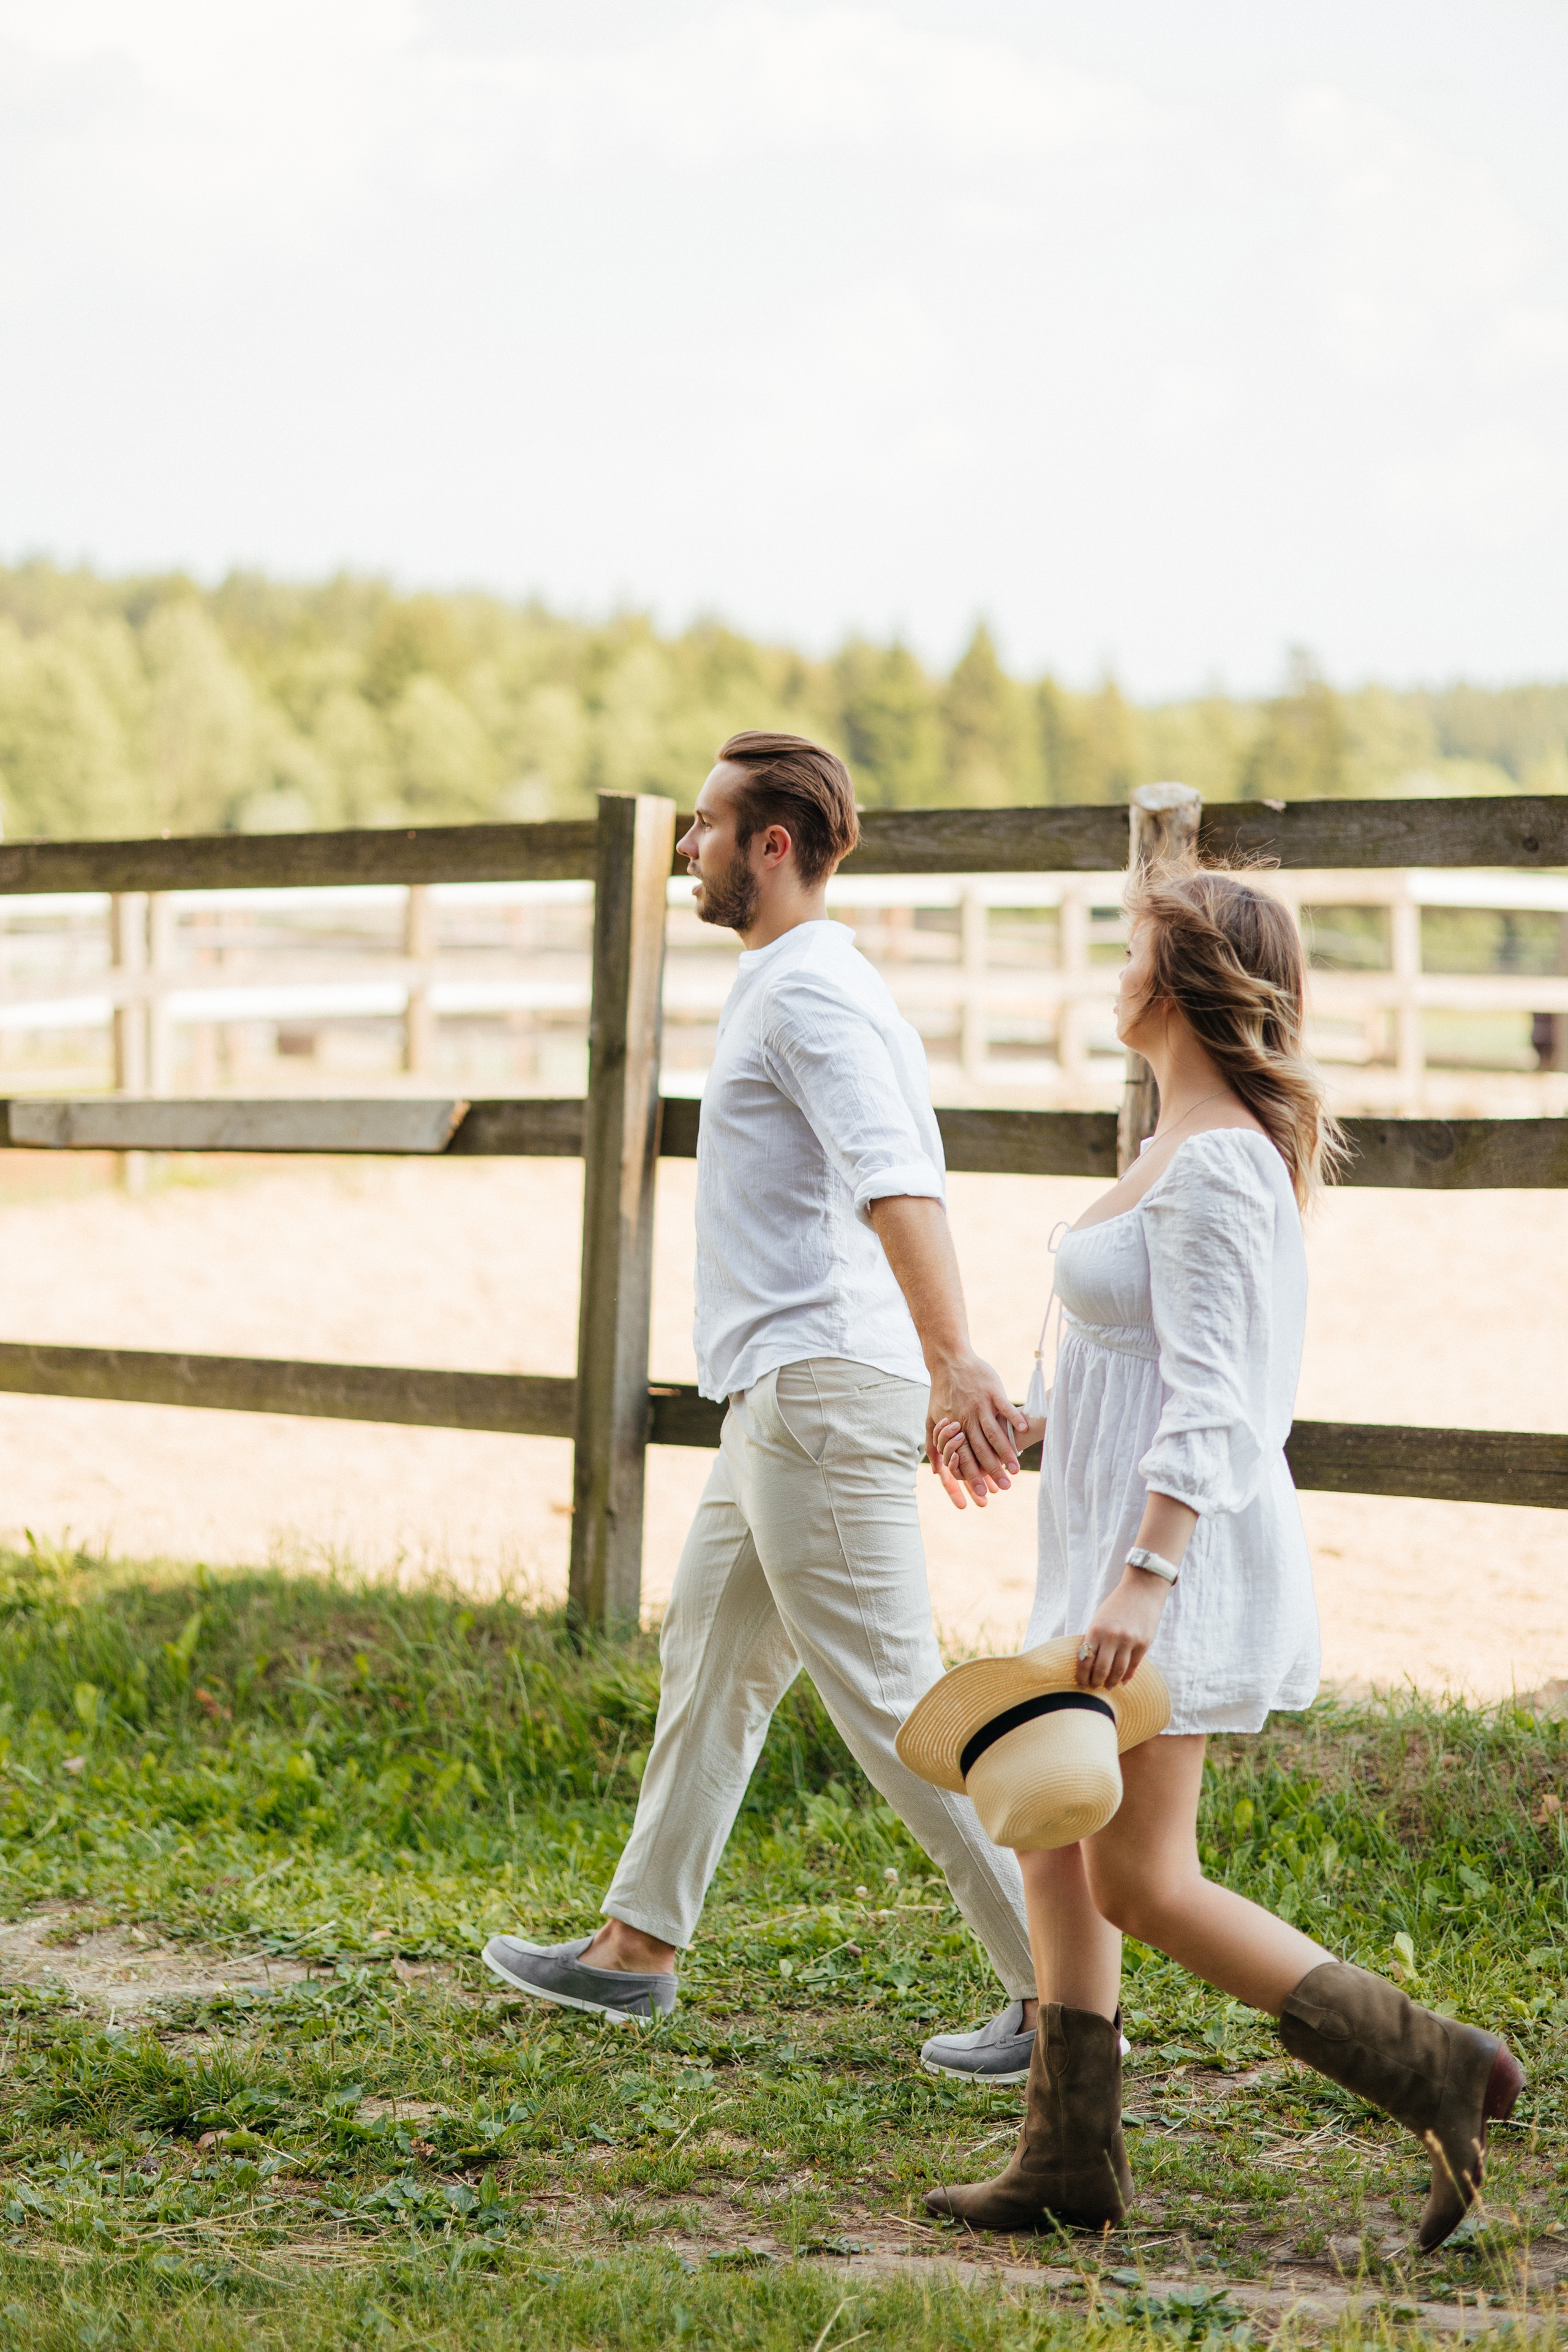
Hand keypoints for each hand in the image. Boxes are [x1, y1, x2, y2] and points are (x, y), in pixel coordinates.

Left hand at [925, 1351, 1029, 1499]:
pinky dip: (1014, 1419)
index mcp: (954, 1428)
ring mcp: (981, 1405)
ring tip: (1015, 1469)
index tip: (983, 1491)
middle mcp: (968, 1418)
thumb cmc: (941, 1391)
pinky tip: (1023, 1431)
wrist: (949, 1361)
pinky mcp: (993, 1392)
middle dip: (993, 1470)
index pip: (964, 1457)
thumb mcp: (930, 1418)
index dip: (973, 1475)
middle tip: (1005, 1487)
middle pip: (982, 1450)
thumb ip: (932, 1444)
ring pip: (994, 1433)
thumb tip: (935, 1469)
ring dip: (1006, 1452)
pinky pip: (1005, 1407)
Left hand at [1075, 1567, 1170, 1690]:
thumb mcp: (1099, 1619)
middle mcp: (1112, 1637)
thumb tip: (1088, 1664)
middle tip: (1093, 1688)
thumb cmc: (1116, 1605)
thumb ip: (1094, 1639)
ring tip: (1107, 1686)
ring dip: (1111, 1682)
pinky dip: (1126, 1676)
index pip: (1085, 1660)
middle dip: (1095, 1683)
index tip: (1080, 1684)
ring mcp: (1129, 1641)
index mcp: (1096, 1630)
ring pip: (1118, 1671)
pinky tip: (1122, 1681)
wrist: (1141, 1591)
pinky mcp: (1144, 1643)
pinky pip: (1133, 1666)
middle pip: (1101, 1670)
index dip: (1081, 1676)